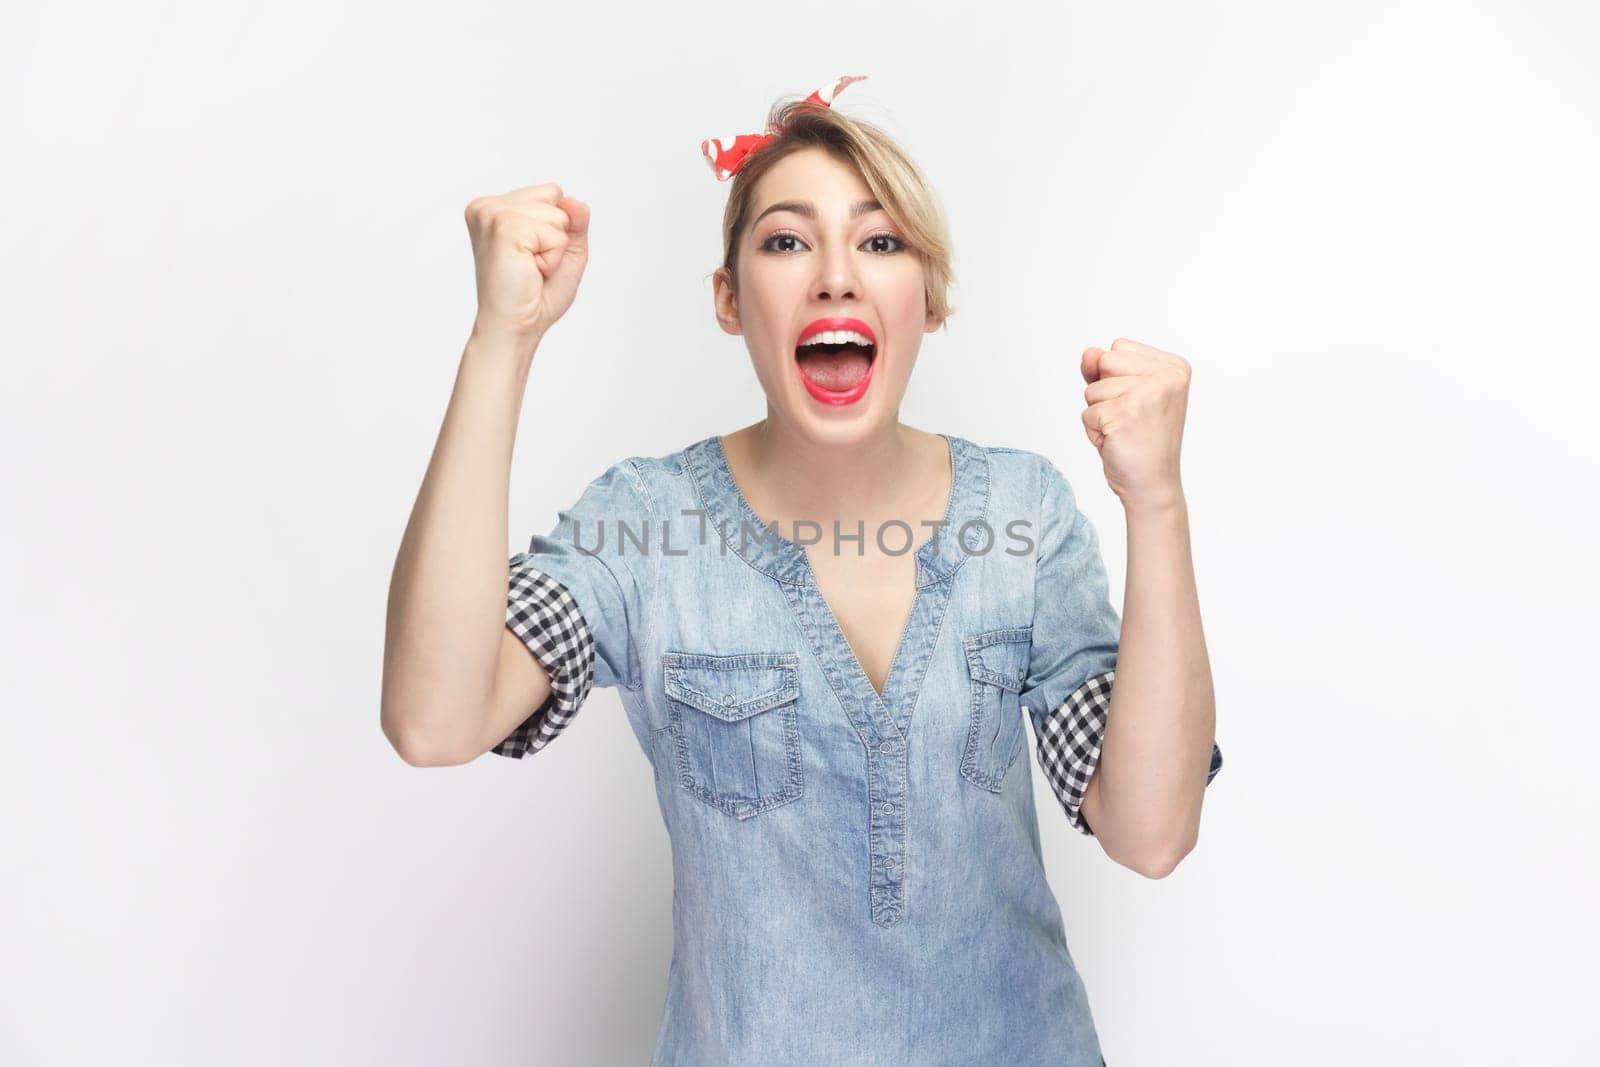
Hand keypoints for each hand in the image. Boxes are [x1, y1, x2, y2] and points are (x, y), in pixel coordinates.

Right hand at [464, 183, 590, 348]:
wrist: (516, 326)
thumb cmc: (534, 295)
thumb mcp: (565, 250)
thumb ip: (574, 221)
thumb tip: (574, 201)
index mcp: (495, 207)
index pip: (550, 193)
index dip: (555, 228)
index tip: (532, 255)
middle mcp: (488, 206)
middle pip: (554, 196)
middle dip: (556, 235)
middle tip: (532, 265)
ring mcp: (492, 214)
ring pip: (557, 214)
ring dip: (554, 249)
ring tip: (530, 268)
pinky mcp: (503, 227)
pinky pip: (555, 233)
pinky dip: (552, 257)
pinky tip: (530, 271)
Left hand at [1080, 338, 1190, 508]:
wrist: (1152, 485)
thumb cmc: (1141, 441)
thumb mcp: (1125, 395)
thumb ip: (1105, 369)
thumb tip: (1089, 353)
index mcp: (1174, 366)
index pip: (1118, 348)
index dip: (1115, 378)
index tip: (1138, 405)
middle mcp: (1168, 376)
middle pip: (1104, 360)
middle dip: (1104, 392)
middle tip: (1128, 418)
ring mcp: (1149, 393)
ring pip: (1092, 389)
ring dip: (1099, 414)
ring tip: (1124, 431)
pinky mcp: (1127, 413)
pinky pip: (1087, 413)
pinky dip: (1095, 431)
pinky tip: (1118, 442)